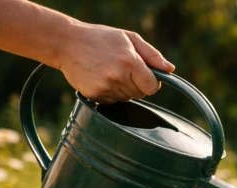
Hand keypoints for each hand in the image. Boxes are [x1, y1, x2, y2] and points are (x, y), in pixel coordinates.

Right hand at [56, 23, 174, 103]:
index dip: (151, 82)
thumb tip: (170, 69)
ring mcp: (105, 87)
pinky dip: (110, 93)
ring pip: (127, 98)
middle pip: (141, 94)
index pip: (153, 87)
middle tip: (123, 69)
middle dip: (137, 84)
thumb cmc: (101, 38)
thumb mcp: (128, 38)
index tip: (144, 75)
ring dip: (123, 89)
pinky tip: (100, 78)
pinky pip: (112, 102)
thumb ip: (152, 55)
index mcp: (130, 62)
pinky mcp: (94, 95)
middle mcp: (118, 76)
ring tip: (109, 71)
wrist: (66, 42)